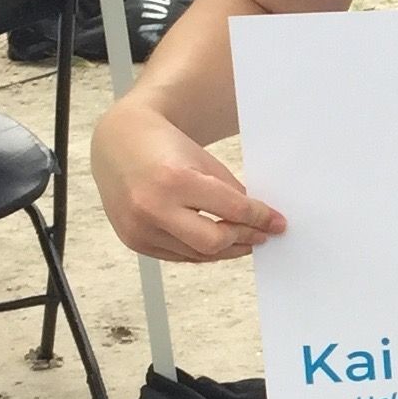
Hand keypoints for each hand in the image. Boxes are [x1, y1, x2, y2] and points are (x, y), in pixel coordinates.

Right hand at [91, 98, 284, 263]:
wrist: (119, 142)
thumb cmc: (166, 148)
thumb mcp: (204, 161)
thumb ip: (230, 193)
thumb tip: (260, 222)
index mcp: (174, 180)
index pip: (231, 209)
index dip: (260, 218)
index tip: (278, 223)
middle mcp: (152, 207)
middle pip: (214, 242)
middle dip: (243, 239)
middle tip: (262, 235)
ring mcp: (139, 228)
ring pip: (197, 254)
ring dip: (225, 249)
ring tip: (242, 239)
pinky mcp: (133, 241)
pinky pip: (178, 256)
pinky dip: (200, 250)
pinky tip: (214, 241)